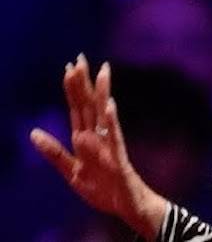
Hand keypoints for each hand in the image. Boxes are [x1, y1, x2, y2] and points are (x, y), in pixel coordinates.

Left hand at [31, 55, 167, 240]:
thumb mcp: (70, 172)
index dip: (73, 88)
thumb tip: (33, 132)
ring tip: (102, 73)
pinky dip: (111, 121)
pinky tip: (109, 106)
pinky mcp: (118, 158)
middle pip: (90, 105)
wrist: (125, 206)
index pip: (78, 108)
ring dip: (102, 93)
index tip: (69, 67)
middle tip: (82, 58)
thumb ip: (54, 152)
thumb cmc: (102, 189)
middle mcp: (99, 137)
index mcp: (85, 139)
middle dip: (85, 82)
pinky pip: (115, 137)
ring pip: (104, 114)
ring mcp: (110, 145)